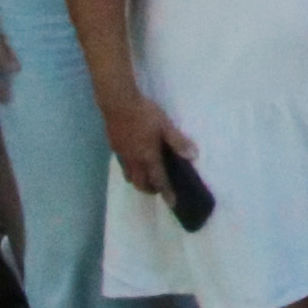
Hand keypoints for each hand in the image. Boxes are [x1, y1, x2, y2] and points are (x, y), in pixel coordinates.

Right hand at [102, 87, 191, 204]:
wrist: (118, 104)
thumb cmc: (145, 114)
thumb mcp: (166, 126)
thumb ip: (178, 141)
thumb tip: (193, 156)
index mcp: (148, 156)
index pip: (159, 180)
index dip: (166, 192)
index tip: (172, 204)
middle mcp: (133, 160)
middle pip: (140, 183)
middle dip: (150, 189)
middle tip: (159, 187)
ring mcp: (122, 154)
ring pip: (129, 176)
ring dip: (139, 180)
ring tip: (148, 176)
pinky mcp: (114, 147)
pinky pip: (123, 165)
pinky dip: (131, 169)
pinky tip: (135, 160)